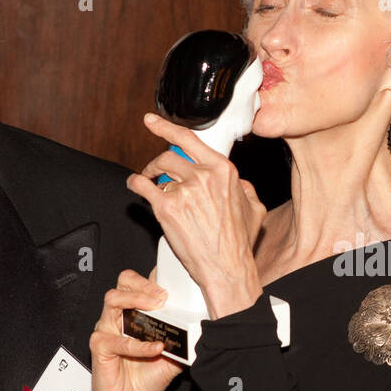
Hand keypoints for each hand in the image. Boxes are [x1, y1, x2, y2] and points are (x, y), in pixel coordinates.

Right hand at [88, 269, 182, 390]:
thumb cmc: (146, 378)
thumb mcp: (174, 357)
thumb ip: (185, 341)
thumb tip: (205, 329)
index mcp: (135, 314)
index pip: (141, 284)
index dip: (156, 279)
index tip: (175, 283)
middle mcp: (119, 317)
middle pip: (123, 282)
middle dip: (144, 283)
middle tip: (163, 295)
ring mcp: (106, 329)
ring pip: (113, 300)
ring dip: (136, 300)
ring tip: (156, 308)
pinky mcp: (99, 347)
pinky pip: (116, 341)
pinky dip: (138, 345)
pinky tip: (156, 348)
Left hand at [128, 115, 265, 317]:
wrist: (226, 269)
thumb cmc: (239, 244)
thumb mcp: (254, 209)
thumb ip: (245, 189)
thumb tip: (237, 183)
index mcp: (223, 171)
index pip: (189, 140)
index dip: (166, 127)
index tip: (152, 122)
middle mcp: (203, 176)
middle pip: (169, 156)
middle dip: (159, 162)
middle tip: (155, 170)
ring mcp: (184, 191)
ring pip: (156, 172)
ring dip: (150, 176)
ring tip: (149, 183)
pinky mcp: (166, 208)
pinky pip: (143, 187)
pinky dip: (136, 184)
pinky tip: (136, 187)